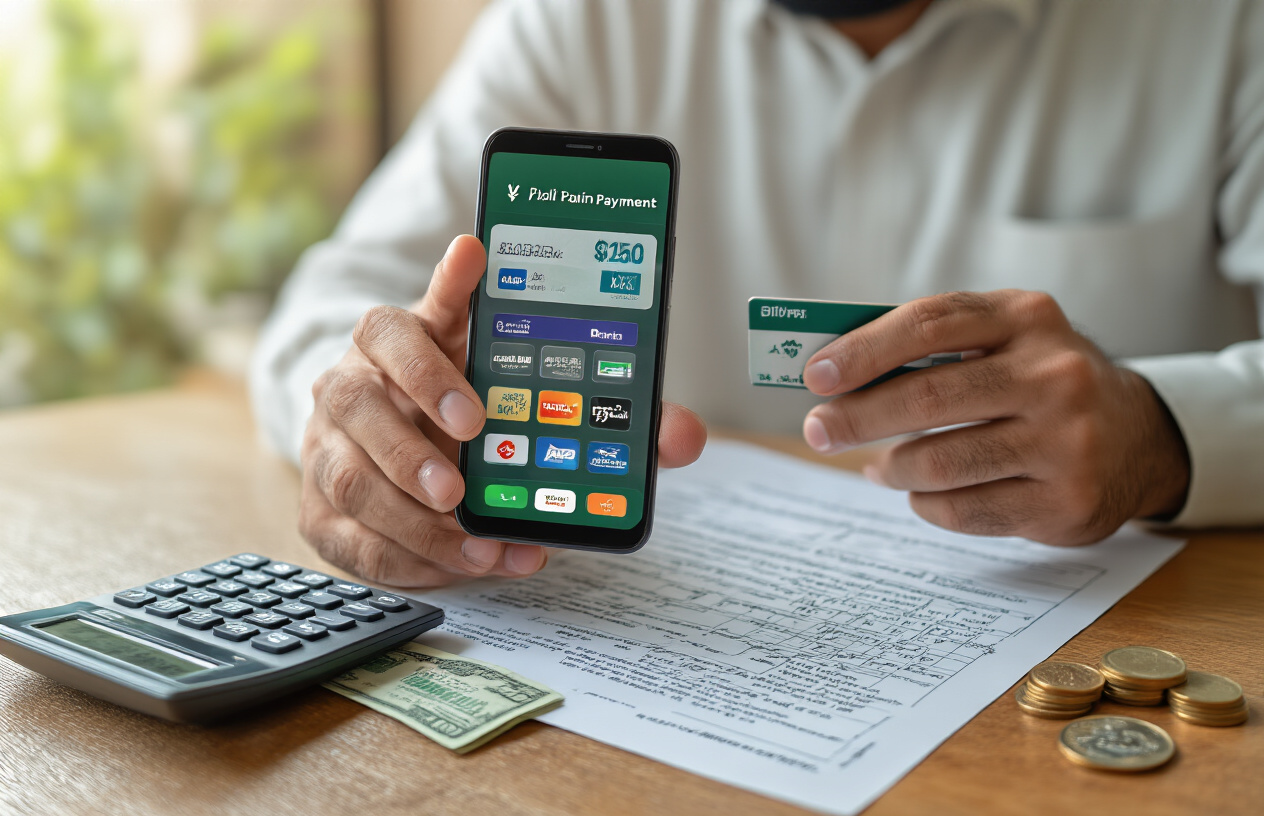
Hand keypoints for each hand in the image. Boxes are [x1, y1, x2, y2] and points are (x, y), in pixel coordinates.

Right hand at [300, 235, 707, 585]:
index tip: (478, 347)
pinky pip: (348, 537)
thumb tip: (683, 438)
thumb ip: (601, 410)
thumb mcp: (523, 394)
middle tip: (460, 486)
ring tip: (476, 546)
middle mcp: (356, 383)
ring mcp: (330, 444)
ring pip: (349, 477)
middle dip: (410, 448)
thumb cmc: (470, 411)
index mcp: (408, 340)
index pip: (402, 323)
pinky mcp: (319, 503)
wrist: (391, 442)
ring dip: (411, 519)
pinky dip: (405, 559)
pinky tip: (460, 567)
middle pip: (359, 399)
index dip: (436, 332)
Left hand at [800, 290, 1189, 545]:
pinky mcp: (1068, 502)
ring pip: (941, 463)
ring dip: (892, 468)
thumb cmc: (1036, 381)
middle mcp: (1055, 376)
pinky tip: (922, 492)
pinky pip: (964, 510)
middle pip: (930, 397)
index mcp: (1028, 317)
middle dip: (858, 417)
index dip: (864, 350)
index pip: (931, 323)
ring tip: (879, 466)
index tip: (815, 374)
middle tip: (818, 431)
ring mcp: (1067, 442)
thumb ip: (930, 348)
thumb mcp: (1002, 341)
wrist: (1138, 436)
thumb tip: (832, 378)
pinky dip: (926, 503)